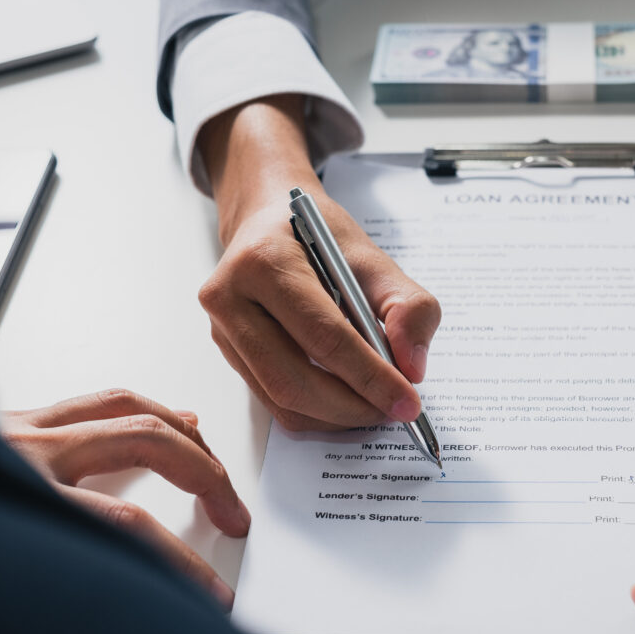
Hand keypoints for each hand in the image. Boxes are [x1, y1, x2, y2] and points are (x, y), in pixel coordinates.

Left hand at [1, 388, 249, 608]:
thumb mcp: (1, 574)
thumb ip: (78, 563)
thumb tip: (141, 579)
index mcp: (18, 491)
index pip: (124, 521)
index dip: (180, 556)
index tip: (209, 586)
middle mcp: (21, 448)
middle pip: (141, 441)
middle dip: (201, 474)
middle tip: (229, 509)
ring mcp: (16, 427)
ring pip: (121, 404)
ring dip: (177, 430)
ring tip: (210, 459)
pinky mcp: (8, 422)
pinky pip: (89, 403)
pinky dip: (134, 412)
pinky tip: (158, 420)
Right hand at [196, 95, 440, 431]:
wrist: (269, 218)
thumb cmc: (317, 235)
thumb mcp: (371, 254)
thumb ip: (406, 305)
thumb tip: (412, 368)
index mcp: (265, 261)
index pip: (324, 335)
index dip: (371, 376)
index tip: (408, 401)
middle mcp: (230, 297)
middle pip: (294, 378)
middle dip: (352, 405)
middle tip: (395, 410)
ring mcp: (222, 328)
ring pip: (280, 398)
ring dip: (335, 415)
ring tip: (375, 406)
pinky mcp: (228, 351)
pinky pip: (272, 400)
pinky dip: (316, 412)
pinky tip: (346, 399)